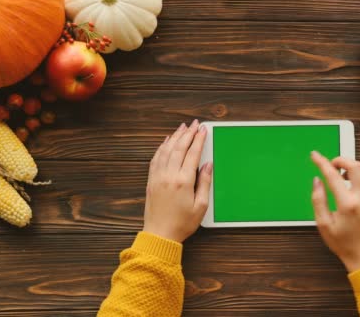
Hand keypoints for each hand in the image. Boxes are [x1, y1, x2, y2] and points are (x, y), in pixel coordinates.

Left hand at [143, 120, 212, 242]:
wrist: (160, 234)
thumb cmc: (182, 223)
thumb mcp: (201, 206)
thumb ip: (205, 183)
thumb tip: (208, 165)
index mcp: (183, 181)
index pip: (192, 154)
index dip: (199, 140)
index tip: (203, 130)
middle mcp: (169, 176)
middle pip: (179, 148)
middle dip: (188, 134)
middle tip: (195, 124)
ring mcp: (158, 177)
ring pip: (166, 150)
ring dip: (175, 137)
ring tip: (182, 128)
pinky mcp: (151, 181)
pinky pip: (156, 159)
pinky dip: (162, 147)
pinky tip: (167, 142)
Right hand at [310, 151, 359, 272]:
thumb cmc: (342, 242)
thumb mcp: (323, 224)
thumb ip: (318, 200)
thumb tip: (317, 180)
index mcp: (347, 204)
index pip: (333, 176)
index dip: (322, 163)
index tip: (315, 156)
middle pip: (355, 166)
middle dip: (341, 160)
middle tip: (332, 165)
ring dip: (355, 166)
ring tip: (344, 174)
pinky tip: (358, 180)